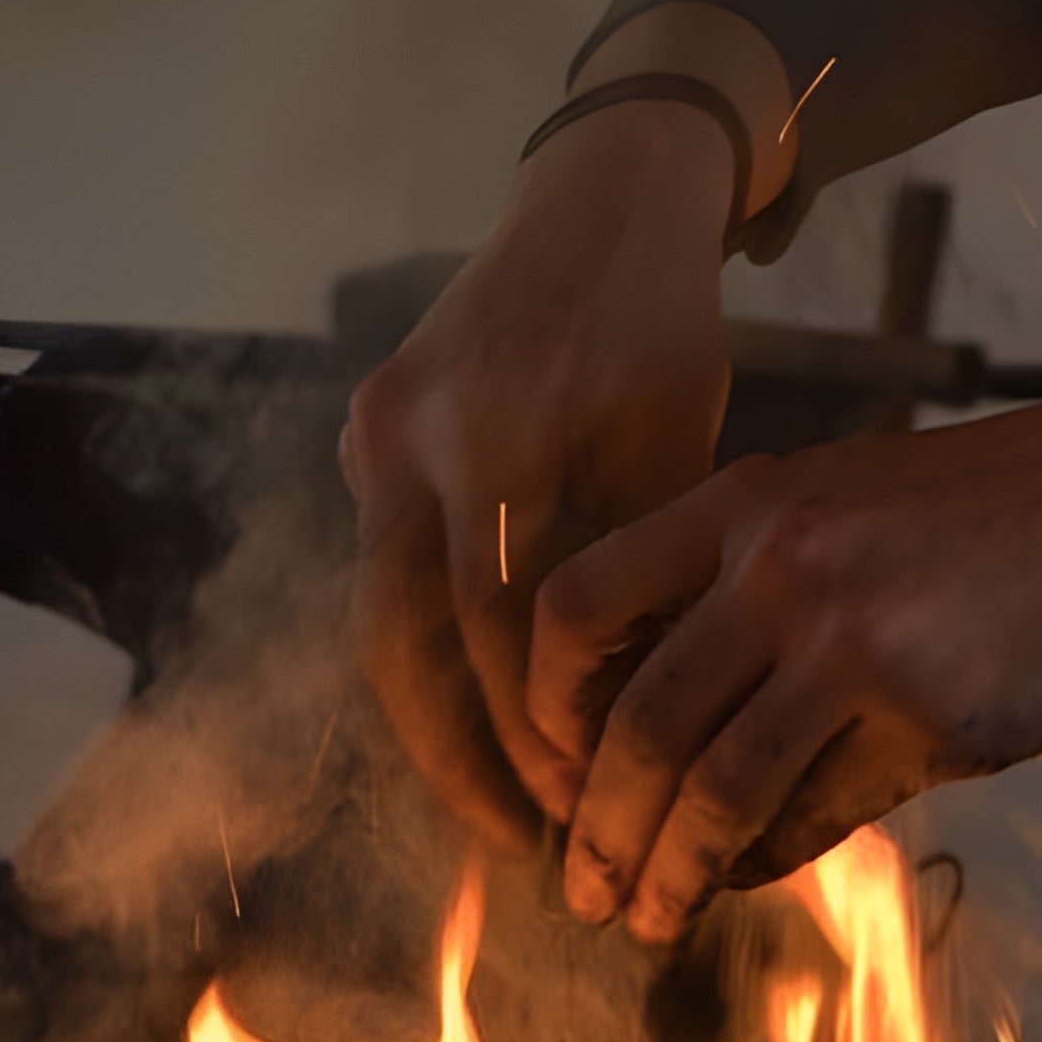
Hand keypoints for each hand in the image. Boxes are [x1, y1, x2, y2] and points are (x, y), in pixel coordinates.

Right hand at [341, 99, 739, 847]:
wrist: (598, 200)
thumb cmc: (659, 321)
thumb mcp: (675, 442)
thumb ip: (633, 572)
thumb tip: (622, 726)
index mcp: (494, 434)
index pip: (498, 627)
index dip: (536, 728)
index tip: (580, 802)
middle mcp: (406, 437)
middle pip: (399, 643)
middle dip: (456, 756)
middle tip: (518, 841)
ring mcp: (371, 431)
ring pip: (378, 616)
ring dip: (431, 718)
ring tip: (490, 798)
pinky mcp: (366, 430)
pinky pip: (386, 567)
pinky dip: (428, 648)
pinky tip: (473, 707)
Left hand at [527, 323, 1041, 940]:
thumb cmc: (1004, 503)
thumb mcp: (846, 502)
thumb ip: (748, 590)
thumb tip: (667, 723)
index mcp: (745, 503)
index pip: (578, 609)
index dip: (543, 708)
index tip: (550, 772)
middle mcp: (781, 567)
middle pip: (634, 725)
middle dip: (593, 827)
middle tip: (576, 887)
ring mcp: (857, 644)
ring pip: (714, 791)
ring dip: (664, 874)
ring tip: (642, 920)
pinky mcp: (936, 719)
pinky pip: (817, 816)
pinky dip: (764, 865)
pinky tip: (740, 887)